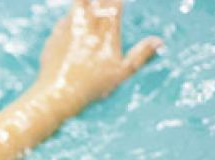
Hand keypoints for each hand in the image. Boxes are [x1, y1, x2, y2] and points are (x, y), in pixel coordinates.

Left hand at [36, 0, 161, 106]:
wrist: (57, 94)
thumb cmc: (92, 86)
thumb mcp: (122, 73)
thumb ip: (141, 55)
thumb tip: (159, 41)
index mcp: (106, 32)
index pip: (114, 5)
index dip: (116, 1)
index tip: (117, 2)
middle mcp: (87, 26)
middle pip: (96, 1)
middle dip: (100, 0)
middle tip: (103, 3)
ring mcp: (69, 30)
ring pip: (78, 4)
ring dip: (84, 3)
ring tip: (89, 5)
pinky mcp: (54, 37)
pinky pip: (63, 21)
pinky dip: (70, 18)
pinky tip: (72, 20)